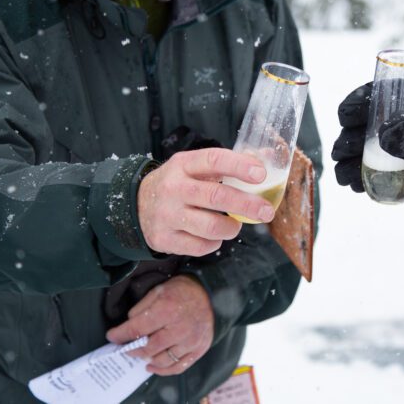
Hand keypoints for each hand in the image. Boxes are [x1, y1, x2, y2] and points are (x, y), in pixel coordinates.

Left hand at [106, 275, 212, 375]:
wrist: (211, 293)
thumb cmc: (184, 290)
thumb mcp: (159, 290)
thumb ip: (142, 308)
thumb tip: (130, 324)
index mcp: (167, 310)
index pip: (137, 329)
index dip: (120, 334)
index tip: (112, 336)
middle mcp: (179, 328)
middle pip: (148, 348)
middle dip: (133, 349)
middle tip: (126, 347)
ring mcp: (191, 341)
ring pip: (162, 360)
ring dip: (148, 359)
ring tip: (142, 355)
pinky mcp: (199, 348)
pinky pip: (179, 366)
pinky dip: (164, 370)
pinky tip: (154, 366)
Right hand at [138, 148, 274, 255]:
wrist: (135, 205)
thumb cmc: (178, 183)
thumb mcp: (195, 166)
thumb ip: (231, 162)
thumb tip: (268, 156)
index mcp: (183, 164)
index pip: (214, 160)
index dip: (240, 166)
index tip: (261, 174)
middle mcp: (173, 188)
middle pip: (217, 196)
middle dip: (247, 205)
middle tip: (267, 211)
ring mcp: (167, 215)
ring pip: (211, 226)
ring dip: (232, 228)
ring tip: (236, 225)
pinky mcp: (164, 239)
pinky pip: (200, 246)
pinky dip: (214, 242)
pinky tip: (214, 235)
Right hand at [332, 83, 403, 213]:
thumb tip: (381, 136)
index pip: (380, 92)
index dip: (357, 102)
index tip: (344, 118)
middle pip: (366, 122)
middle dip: (349, 138)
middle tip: (341, 156)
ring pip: (367, 146)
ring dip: (350, 160)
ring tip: (345, 179)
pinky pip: (376, 165)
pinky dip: (362, 174)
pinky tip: (356, 187)